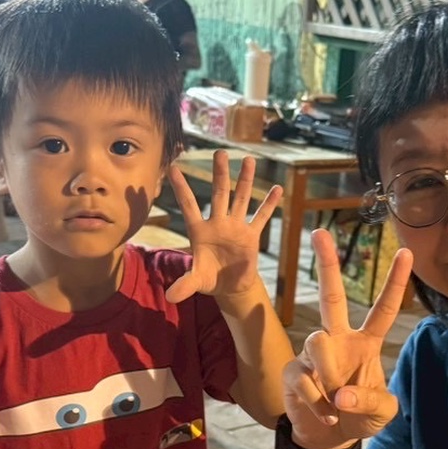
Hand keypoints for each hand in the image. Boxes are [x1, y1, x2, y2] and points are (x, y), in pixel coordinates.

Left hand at [165, 151, 281, 303]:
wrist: (229, 286)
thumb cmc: (209, 279)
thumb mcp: (196, 282)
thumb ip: (184, 285)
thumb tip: (170, 296)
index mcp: (199, 231)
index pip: (189, 205)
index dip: (181, 187)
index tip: (174, 166)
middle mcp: (218, 223)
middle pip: (219, 194)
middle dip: (220, 174)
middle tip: (220, 152)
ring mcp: (236, 227)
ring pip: (241, 199)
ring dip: (245, 181)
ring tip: (248, 160)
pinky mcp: (251, 236)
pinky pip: (261, 218)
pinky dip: (269, 205)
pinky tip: (277, 189)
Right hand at [282, 229, 412, 448]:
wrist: (330, 441)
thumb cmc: (361, 418)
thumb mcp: (383, 414)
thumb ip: (373, 401)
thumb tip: (343, 394)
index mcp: (366, 343)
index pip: (384, 309)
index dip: (395, 283)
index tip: (408, 253)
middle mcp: (338, 340)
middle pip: (332, 297)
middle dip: (326, 265)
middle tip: (320, 233)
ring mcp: (313, 354)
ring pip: (317, 341)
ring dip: (328, 376)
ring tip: (336, 405)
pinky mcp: (293, 371)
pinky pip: (303, 377)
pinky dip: (317, 403)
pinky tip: (326, 416)